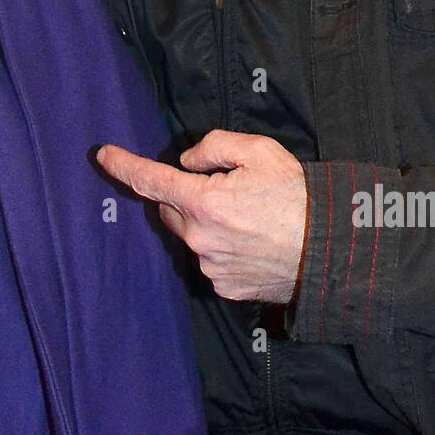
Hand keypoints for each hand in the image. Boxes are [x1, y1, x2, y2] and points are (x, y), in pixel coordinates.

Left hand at [97, 130, 307, 302]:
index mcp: (204, 202)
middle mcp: (199, 239)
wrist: (331, 251)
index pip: (150, 181)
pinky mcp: (224, 288)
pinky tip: (251, 242)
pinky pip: (209, 260)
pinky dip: (221, 248)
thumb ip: (214, 147)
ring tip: (248, 219)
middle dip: (185, 196)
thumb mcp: (260, 152)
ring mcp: (210, 267)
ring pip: (190, 236)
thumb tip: (185, 164)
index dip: (123, 165)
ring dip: (204, 224)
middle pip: (170, 210)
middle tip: (224, 190)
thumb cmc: (298, 196)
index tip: (104, 156)